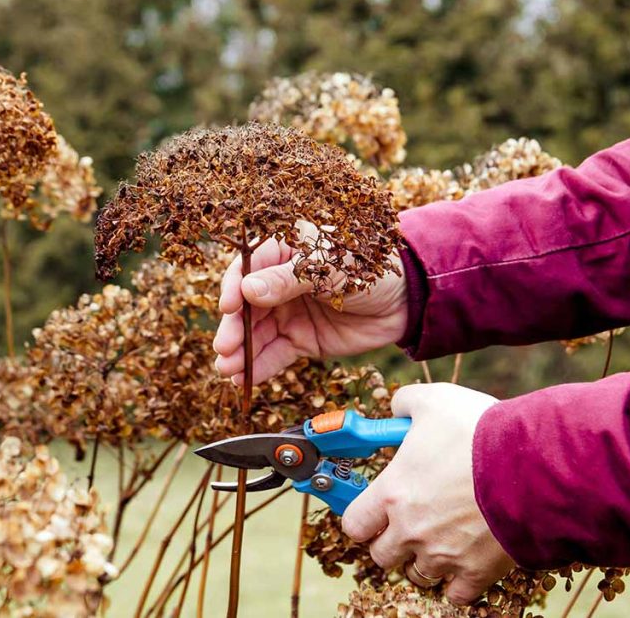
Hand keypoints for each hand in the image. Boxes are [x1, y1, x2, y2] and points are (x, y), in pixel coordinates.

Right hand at [213, 236, 406, 384]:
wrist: (405, 300)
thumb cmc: (368, 267)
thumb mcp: (328, 267)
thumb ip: (287, 280)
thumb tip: (247, 289)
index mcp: (284, 250)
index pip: (247, 267)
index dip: (233, 287)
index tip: (227, 307)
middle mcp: (279, 282)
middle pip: (246, 305)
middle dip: (234, 327)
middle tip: (224, 347)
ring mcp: (288, 312)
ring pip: (256, 333)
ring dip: (240, 352)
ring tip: (227, 369)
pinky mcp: (301, 340)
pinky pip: (275, 354)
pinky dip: (259, 367)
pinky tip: (243, 379)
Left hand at [341, 383, 514, 604]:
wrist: (534, 465)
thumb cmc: (480, 431)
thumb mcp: (434, 400)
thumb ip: (405, 403)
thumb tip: (397, 408)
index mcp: (392, 494)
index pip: (354, 524)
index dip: (362, 516)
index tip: (372, 509)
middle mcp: (411, 531)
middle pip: (381, 555)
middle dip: (390, 540)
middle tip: (407, 522)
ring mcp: (444, 555)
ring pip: (418, 574)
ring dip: (423, 559)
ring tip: (439, 538)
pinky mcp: (478, 571)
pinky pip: (456, 594)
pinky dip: (457, 583)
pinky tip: (464, 561)